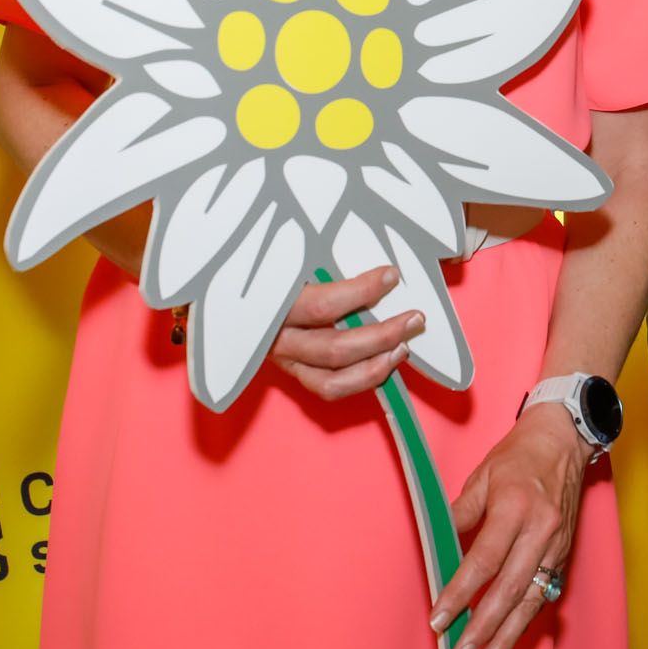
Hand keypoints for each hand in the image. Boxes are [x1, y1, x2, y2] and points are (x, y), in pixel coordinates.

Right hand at [267, 265, 423, 399]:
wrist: (232, 299)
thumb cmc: (269, 271)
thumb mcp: (288, 260)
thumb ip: (324, 261)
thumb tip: (378, 265)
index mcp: (273, 306)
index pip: (322, 304)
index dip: (361, 291)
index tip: (391, 275)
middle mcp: (278, 339)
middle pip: (334, 348)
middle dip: (382, 335)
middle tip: (415, 318)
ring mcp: (285, 360)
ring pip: (332, 380)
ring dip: (375, 366)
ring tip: (403, 347)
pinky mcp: (293, 373)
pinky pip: (328, 388)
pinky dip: (360, 380)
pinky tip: (384, 363)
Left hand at [430, 403, 588, 648]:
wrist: (563, 441)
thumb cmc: (519, 456)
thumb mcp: (482, 476)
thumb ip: (460, 515)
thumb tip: (439, 548)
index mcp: (515, 506)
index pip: (483, 561)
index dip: (459, 593)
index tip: (439, 619)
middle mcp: (540, 530)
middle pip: (509, 589)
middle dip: (483, 628)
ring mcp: (556, 545)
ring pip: (531, 600)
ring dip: (506, 636)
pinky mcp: (563, 554)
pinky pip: (543, 594)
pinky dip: (524, 621)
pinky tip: (508, 640)